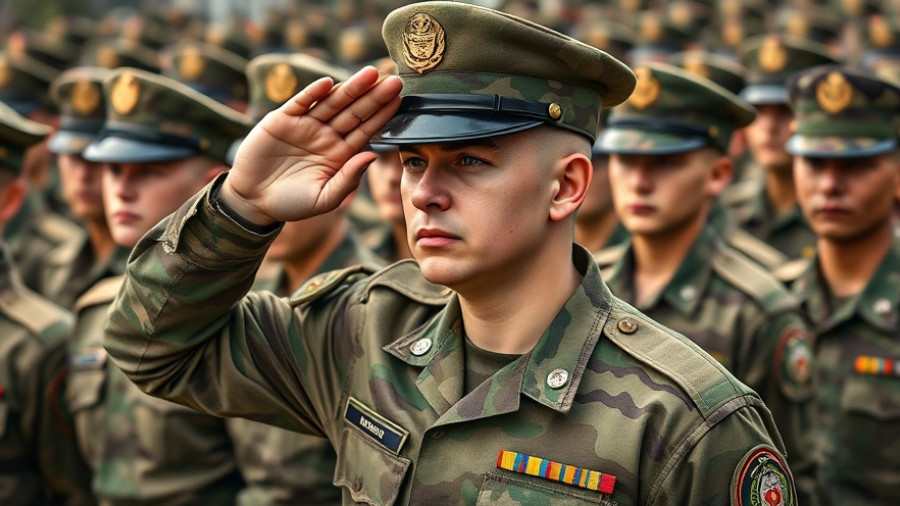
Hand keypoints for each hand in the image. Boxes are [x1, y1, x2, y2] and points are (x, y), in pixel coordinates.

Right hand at [223, 66, 402, 224]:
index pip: (366, 131)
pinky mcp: (282, 120)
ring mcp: (305, 126)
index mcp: (340, 154)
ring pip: (332, 103)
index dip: (382, 116)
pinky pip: (300, 103)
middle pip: (354, 112)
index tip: (399, 101)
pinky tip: (329, 83)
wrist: (253, 200)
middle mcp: (326, 136)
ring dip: (351, 88)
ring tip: (371, 74)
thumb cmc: (291, 204)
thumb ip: (348, 180)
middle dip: (374, 97)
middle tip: (395, 81)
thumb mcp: (324, 199)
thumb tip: (372, 156)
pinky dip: (313, 93)